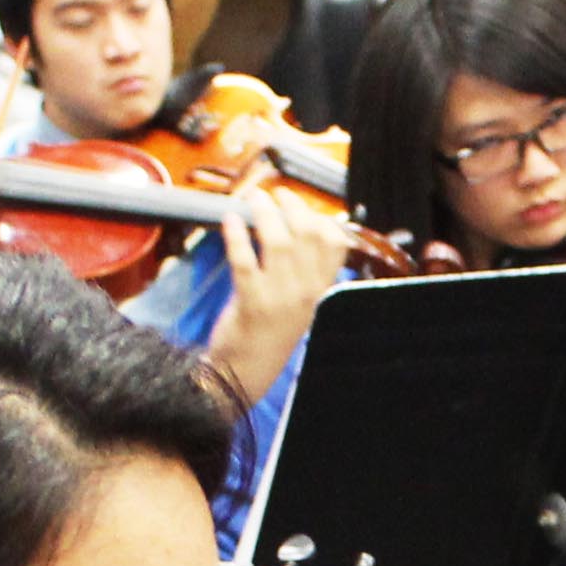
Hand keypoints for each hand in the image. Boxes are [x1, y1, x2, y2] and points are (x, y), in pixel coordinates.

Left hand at [209, 183, 351, 402]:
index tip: (298, 204)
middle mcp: (305, 291)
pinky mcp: (251, 301)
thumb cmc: (270, 332)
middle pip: (307, 234)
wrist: (246, 371)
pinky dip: (237, 235)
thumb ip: (305, 271)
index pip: (335, 244)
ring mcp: (279, 297)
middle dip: (290, 206)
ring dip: (264, 212)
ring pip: (278, 241)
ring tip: (252, 198)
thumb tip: (301, 229)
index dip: (318, 216)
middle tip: (272, 193)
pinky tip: (230, 219)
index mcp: (320, 290)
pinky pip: (245, 260)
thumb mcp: (299, 303)